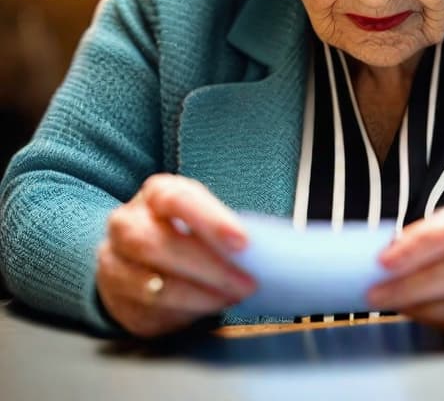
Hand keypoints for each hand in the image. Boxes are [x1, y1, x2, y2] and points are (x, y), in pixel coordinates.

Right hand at [97, 174, 256, 337]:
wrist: (136, 253)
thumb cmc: (183, 229)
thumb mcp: (204, 216)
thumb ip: (225, 229)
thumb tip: (264, 253)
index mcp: (155, 194)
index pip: (178, 201)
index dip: (211, 221)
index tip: (243, 243)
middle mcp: (126, 224)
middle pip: (157, 245)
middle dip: (209, 268)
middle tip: (247, 283)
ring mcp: (113, 263)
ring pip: (151, 285)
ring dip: (199, 296)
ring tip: (232, 297)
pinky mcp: (116, 300)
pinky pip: (149, 312)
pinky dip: (185, 313)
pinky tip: (208, 308)